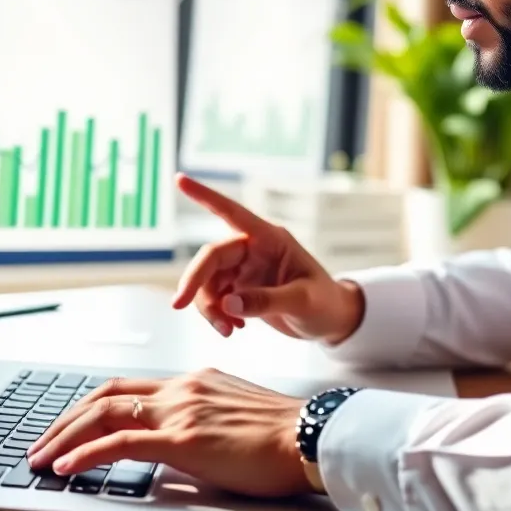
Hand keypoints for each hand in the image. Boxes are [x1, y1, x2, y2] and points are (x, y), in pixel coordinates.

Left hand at [25, 368, 309, 497]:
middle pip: (106, 395)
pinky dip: (85, 452)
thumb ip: (205, 418)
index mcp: (194, 382)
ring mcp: (181, 411)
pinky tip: (66, 466)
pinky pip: (120, 442)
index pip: (129, 389)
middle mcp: (182, 388)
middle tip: (40, 442)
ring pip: (104, 414)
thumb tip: (185, 440)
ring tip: (40, 457)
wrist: (311, 435)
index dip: (92, 406)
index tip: (71, 424)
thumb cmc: (284, 434)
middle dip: (65, 418)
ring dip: (63, 435)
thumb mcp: (236, 416)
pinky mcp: (183, 439)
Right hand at [172, 173, 364, 343]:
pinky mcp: (241, 289)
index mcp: (270, 239)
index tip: (180, 180)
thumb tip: (228, 303)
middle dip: (194, 281)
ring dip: (209, 307)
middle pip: (211, 257)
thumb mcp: (302, 301)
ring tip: (227, 330)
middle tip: (178, 305)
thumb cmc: (325, 303)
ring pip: (208, 282)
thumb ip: (266, 301)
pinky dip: (217, 315)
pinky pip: (215, 298)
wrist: (332, 321)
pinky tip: (234, 328)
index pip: (232, 213)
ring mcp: (244, 270)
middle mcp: (253, 250)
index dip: (205, 196)